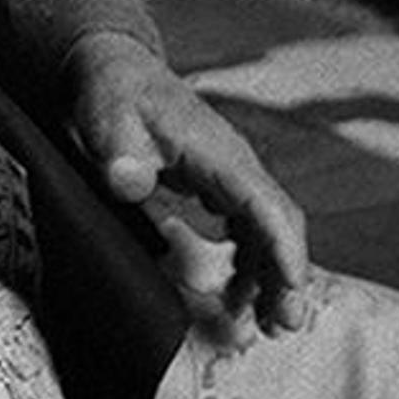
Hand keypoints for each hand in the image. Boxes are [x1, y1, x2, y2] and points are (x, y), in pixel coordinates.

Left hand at [67, 32, 308, 340]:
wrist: (111, 72)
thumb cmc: (112, 94)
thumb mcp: (107, 118)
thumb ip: (119, 150)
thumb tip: (128, 181)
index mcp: (219, 153)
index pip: (266, 206)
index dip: (282, 250)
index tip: (290, 291)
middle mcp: (234, 166)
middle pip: (278, 223)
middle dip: (287, 275)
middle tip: (282, 326)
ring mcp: (227, 176)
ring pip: (266, 229)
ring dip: (271, 275)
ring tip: (265, 324)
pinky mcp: (213, 186)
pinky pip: (246, 228)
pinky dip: (250, 263)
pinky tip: (239, 293)